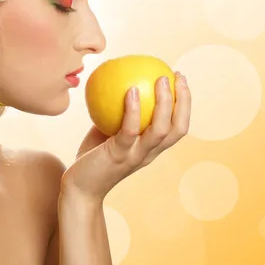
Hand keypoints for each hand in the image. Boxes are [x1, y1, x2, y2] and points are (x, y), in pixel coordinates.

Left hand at [60, 72, 190, 202]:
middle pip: (178, 128)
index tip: (180, 80)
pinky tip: (131, 90)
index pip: (178, 127)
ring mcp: (135, 156)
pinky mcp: (118, 156)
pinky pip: (129, 131)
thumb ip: (119, 113)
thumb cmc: (93, 156)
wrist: (78, 188)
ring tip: (161, 80)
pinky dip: (134, 110)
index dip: (185, 104)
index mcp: (152, 148)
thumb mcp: (109, 131)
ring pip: (160, 130)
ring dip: (165, 103)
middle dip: (184, 101)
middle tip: (178, 76)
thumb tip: (120, 80)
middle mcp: (149, 153)